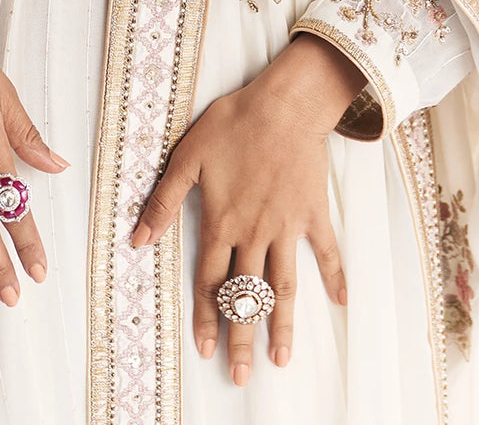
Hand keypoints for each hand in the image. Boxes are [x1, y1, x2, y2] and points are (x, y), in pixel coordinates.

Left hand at [128, 33, 366, 385]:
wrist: (283, 104)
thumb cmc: (232, 124)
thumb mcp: (187, 158)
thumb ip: (163, 202)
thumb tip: (137, 240)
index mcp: (222, 222)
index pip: (210, 281)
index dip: (206, 317)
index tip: (205, 349)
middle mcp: (255, 233)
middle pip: (247, 295)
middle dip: (242, 337)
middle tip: (242, 375)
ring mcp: (287, 226)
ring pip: (283, 285)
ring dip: (282, 324)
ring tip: (281, 358)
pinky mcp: (312, 212)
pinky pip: (326, 250)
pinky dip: (334, 275)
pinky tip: (340, 302)